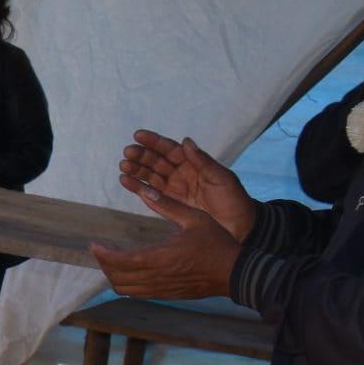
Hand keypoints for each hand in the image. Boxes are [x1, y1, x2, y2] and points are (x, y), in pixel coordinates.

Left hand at [90, 184, 243, 300]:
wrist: (235, 272)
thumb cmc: (217, 243)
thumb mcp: (195, 218)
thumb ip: (169, 206)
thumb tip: (147, 191)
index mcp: (161, 257)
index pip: (121, 261)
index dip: (103, 255)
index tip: (94, 244)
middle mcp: (157, 277)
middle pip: (117, 278)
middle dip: (104, 265)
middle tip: (101, 250)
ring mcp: (161, 289)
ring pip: (126, 289)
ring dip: (114, 276)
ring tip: (112, 261)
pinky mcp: (167, 294)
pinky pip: (138, 294)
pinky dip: (127, 285)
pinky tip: (128, 272)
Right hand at [119, 129, 255, 240]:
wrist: (240, 229)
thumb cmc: (235, 201)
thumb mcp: (222, 178)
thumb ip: (203, 161)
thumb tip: (186, 141)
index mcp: (195, 165)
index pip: (171, 149)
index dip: (155, 142)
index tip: (139, 135)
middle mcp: (182, 175)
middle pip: (157, 161)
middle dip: (142, 156)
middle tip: (128, 152)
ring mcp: (175, 190)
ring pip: (151, 176)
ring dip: (136, 170)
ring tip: (123, 166)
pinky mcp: (170, 205)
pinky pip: (150, 194)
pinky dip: (137, 188)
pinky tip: (125, 181)